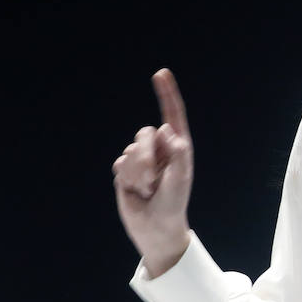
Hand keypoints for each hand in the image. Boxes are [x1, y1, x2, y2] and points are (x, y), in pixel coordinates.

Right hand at [112, 68, 192, 276]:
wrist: (155, 227)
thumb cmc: (174, 203)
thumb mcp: (181, 178)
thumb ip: (178, 153)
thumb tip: (166, 131)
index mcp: (176, 146)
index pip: (171, 115)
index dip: (166, 94)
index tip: (161, 74)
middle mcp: (158, 148)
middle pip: (143, 133)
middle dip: (145, 157)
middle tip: (152, 181)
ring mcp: (140, 159)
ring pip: (130, 150)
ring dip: (137, 173)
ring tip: (147, 190)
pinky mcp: (125, 170)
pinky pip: (120, 164)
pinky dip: (127, 178)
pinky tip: (135, 191)